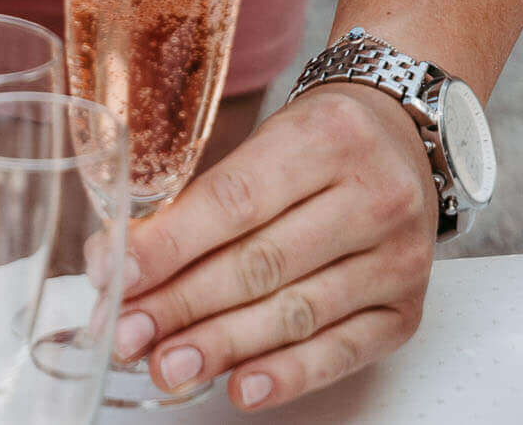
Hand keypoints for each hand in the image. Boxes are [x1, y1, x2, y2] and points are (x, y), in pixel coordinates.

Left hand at [104, 85, 437, 407]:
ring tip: (167, 364)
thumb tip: (121, 261)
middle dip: (184, 304)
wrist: (402, 143)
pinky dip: (288, 374)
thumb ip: (201, 198)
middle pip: (261, 263)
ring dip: (222, 346)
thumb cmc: (317, 142)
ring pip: (296, 314)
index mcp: (327, 136)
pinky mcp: (406, 311)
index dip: (171, 244)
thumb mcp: (266, 139)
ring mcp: (396, 259)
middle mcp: (373, 196)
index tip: (117, 275)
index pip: (235, 200)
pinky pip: (341, 353)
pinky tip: (241, 386)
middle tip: (128, 334)